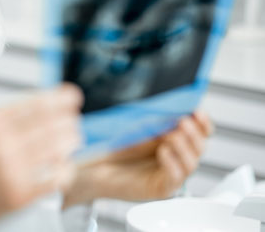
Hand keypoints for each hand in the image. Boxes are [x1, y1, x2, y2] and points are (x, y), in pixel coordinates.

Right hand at [0, 84, 82, 231]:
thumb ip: (7, 117)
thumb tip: (47, 102)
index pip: (35, 105)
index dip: (60, 99)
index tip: (73, 96)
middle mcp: (0, 145)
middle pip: (51, 125)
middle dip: (69, 122)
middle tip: (73, 122)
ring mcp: (10, 171)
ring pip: (57, 149)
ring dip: (71, 141)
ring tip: (72, 140)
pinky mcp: (18, 196)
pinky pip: (56, 179)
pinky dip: (66, 170)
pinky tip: (64, 166)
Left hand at [63, 110, 212, 207]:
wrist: (89, 167)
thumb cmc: (108, 145)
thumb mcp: (135, 125)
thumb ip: (155, 117)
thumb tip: (173, 103)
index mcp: (171, 139)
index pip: (199, 132)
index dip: (203, 122)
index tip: (197, 111)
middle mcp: (173, 157)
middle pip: (199, 147)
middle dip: (194, 134)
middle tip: (182, 123)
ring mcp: (168, 174)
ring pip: (191, 163)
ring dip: (185, 147)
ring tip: (171, 137)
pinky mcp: (160, 189)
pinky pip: (175, 179)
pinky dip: (173, 164)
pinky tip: (163, 152)